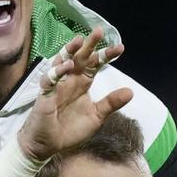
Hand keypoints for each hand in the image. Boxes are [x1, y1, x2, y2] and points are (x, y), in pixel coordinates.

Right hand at [19, 27, 129, 159]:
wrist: (49, 144)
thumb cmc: (70, 129)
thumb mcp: (96, 117)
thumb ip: (111, 103)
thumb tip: (131, 91)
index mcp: (83, 83)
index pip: (95, 65)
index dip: (106, 55)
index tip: (121, 48)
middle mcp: (70, 80)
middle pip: (80, 58)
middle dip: (89, 45)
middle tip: (99, 31)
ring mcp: (57, 85)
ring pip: (62, 62)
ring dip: (69, 51)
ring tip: (79, 41)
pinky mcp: (45, 94)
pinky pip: (50, 80)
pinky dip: (58, 72)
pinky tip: (67, 66)